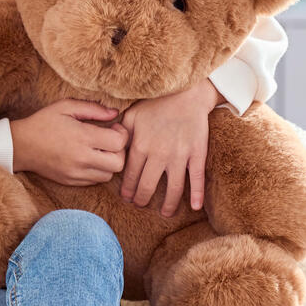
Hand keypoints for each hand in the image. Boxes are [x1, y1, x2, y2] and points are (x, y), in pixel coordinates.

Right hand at [11, 99, 128, 185]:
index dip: (122, 134)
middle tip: (109, 141)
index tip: (113, 128)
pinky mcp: (72, 181)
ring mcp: (76, 173)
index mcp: (82, 137)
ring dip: (109, 163)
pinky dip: (98, 171)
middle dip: (120, 151)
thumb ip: (93, 108)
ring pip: (109, 175)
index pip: (119, 143)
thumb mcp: (66, 106)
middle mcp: (82, 158)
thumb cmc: (44, 122)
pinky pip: (95, 181)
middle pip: (119, 163)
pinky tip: (89, 158)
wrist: (21, 146)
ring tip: (99, 150)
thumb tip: (115, 113)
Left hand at [119, 78, 222, 217]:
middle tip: (141, 205)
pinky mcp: (197, 153)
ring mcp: (179, 155)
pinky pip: (197, 178)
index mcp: (140, 145)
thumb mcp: (132, 115)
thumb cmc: (156, 103)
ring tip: (165, 213)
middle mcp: (158, 154)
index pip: (130, 176)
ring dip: (168, 204)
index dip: (128, 190)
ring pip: (172, 188)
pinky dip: (196, 194)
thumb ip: (120, 133)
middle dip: (143, 199)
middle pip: (148, 186)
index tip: (127, 197)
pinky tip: (195, 207)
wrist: (186, 93)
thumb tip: (109, 146)